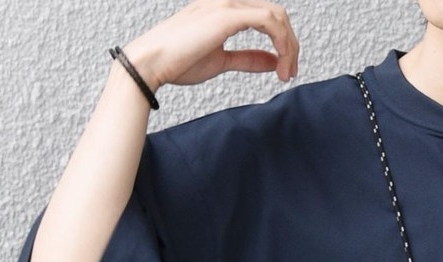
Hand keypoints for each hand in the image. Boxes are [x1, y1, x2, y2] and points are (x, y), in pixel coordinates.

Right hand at [123, 0, 300, 92]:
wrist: (152, 62)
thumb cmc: (177, 62)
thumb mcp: (221, 60)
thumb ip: (248, 58)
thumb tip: (272, 62)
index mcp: (224, 7)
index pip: (265, 14)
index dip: (283, 41)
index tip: (286, 68)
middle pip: (276, 13)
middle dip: (291, 44)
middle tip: (290, 72)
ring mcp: (227, 3)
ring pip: (276, 15)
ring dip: (289, 46)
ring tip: (287, 73)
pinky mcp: (228, 14)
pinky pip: (269, 21)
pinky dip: (282, 43)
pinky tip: (281, 64)